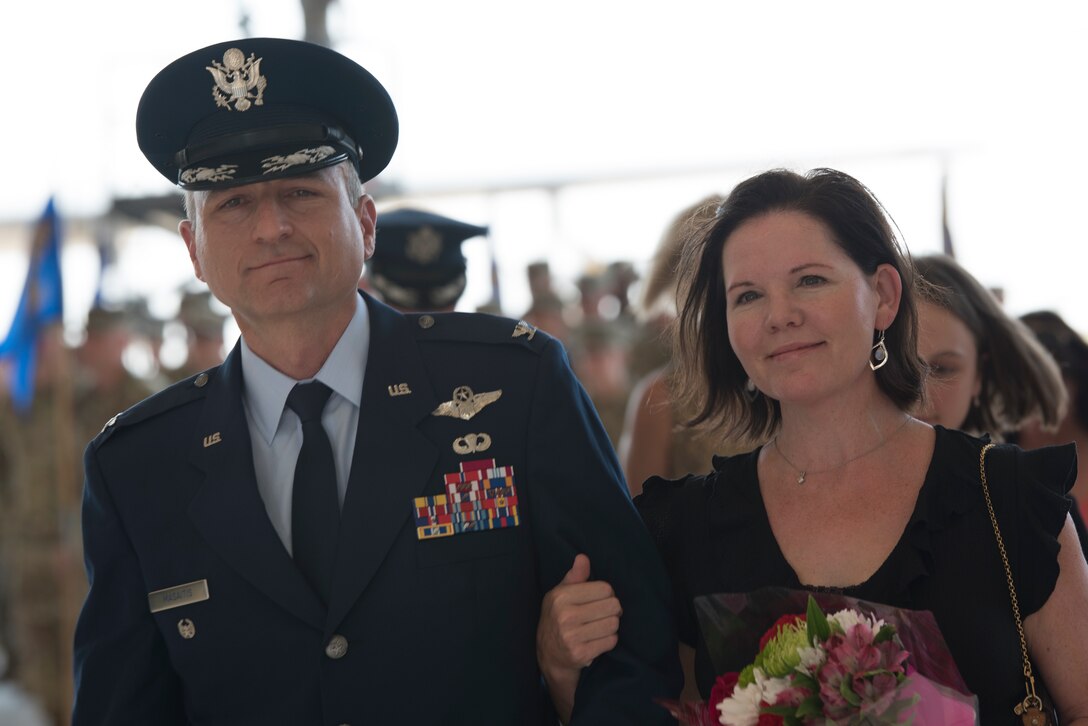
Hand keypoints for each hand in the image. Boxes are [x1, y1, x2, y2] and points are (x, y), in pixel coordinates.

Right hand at [538, 554, 622, 722]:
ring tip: (599, 627)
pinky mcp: (580, 654)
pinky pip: (611, 641)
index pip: (605, 588)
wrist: (548, 654)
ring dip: (611, 626)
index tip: (600, 600)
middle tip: (602, 614)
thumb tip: (583, 557)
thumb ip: (575, 575)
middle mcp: (565, 615)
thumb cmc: (558, 617)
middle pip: (613, 606)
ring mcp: (572, 636)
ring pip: (614, 624)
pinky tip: (597, 639)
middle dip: (612, 610)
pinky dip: (608, 640)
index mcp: (562, 596)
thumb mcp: (561, 593)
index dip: (607, 594)